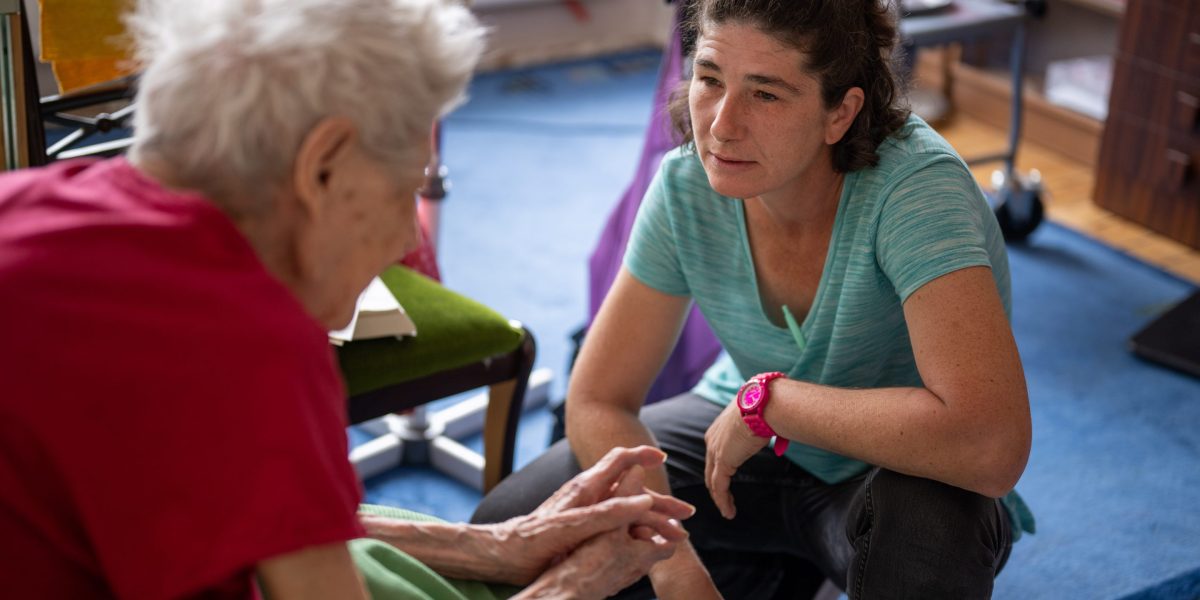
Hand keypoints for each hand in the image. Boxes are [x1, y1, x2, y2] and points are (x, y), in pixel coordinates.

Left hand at [488, 445, 693, 585]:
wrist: (503, 555)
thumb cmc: (532, 540)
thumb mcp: (574, 526)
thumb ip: (608, 512)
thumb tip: (642, 500)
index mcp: (586, 488)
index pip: (621, 459)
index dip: (643, 455)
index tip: (664, 459)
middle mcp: (587, 495)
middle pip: (631, 489)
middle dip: (660, 501)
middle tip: (685, 515)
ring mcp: (585, 511)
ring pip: (626, 509)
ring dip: (652, 520)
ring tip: (673, 535)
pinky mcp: (581, 528)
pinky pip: (616, 525)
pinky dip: (636, 532)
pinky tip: (644, 546)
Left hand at [704, 401, 767, 518]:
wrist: (762, 404)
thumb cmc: (765, 407)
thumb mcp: (758, 418)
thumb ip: (760, 428)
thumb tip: (777, 430)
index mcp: (719, 429)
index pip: (715, 454)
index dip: (719, 469)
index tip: (726, 481)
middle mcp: (712, 439)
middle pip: (710, 469)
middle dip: (716, 486)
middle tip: (724, 500)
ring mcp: (715, 451)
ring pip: (713, 481)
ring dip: (720, 498)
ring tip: (728, 511)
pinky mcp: (722, 462)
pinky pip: (719, 487)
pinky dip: (723, 501)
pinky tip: (729, 513)